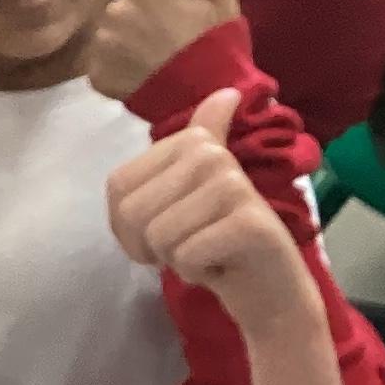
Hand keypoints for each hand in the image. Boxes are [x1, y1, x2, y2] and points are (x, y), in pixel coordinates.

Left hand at [86, 0, 243, 101]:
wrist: (206, 93)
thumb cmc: (216, 39)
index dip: (163, 9)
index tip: (181, 26)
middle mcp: (115, 10)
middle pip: (123, 14)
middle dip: (140, 27)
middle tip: (167, 48)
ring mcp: (102, 44)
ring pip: (110, 40)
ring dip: (125, 50)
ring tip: (153, 65)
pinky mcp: (96, 74)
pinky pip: (101, 68)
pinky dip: (116, 74)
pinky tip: (139, 80)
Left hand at [107, 91, 310, 336]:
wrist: (267, 290)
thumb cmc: (212, 245)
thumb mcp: (179, 197)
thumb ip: (172, 157)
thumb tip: (226, 93)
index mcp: (193, 142)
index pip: (117, 186)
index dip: (125, 226)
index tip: (161, 232)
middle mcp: (213, 154)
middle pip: (133, 211)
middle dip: (149, 246)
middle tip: (186, 247)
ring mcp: (234, 186)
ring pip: (159, 234)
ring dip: (176, 259)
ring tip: (207, 253)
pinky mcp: (249, 223)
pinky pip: (186, 254)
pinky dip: (197, 272)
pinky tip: (221, 265)